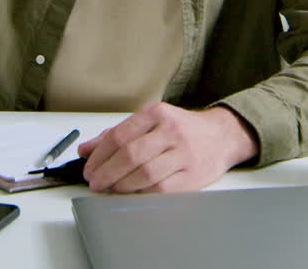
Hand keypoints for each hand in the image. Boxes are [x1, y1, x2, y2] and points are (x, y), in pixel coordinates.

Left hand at [77, 103, 258, 193]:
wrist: (222, 136)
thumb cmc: (181, 130)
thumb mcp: (150, 122)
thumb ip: (117, 135)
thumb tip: (85, 150)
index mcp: (156, 114)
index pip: (119, 135)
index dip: (99, 156)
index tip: (88, 169)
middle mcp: (171, 130)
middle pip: (130, 155)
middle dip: (106, 173)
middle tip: (95, 183)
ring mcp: (184, 153)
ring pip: (145, 174)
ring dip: (122, 186)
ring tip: (111, 189)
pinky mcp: (193, 175)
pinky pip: (162, 189)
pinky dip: (142, 194)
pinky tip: (133, 193)